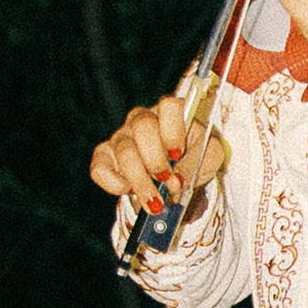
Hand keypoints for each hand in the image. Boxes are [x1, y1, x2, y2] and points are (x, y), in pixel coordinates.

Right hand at [90, 90, 226, 214]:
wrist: (174, 178)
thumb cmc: (192, 159)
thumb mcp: (207, 160)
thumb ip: (196, 166)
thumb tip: (175, 182)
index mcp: (170, 114)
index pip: (169, 106)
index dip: (172, 129)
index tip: (178, 153)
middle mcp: (142, 120)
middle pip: (142, 126)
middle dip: (156, 160)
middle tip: (167, 182)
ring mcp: (121, 137)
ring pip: (124, 151)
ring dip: (140, 180)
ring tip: (155, 201)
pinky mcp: (104, 157)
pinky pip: (100, 169)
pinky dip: (114, 185)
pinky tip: (129, 192)